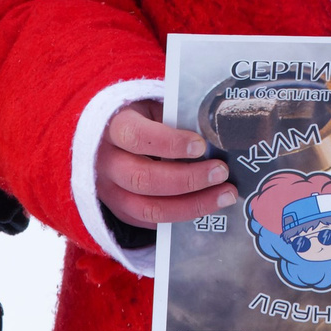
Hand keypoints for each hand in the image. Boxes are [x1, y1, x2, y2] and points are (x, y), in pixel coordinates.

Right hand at [95, 102, 233, 226]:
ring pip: (148, 208)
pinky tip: (207, 207)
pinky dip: (182, 217)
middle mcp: (105, 162)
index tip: (201, 145)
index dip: (170, 143)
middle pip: (144, 179)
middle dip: (188, 179)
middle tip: (221, 172)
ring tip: (224, 195)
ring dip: (192, 205)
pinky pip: (151, 223)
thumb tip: (215, 135)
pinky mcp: (120, 211)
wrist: (110, 138)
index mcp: (113, 127)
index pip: (137, 137)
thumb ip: (177, 119)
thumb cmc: (142, 118)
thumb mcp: (154, 107)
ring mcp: (109, 192)